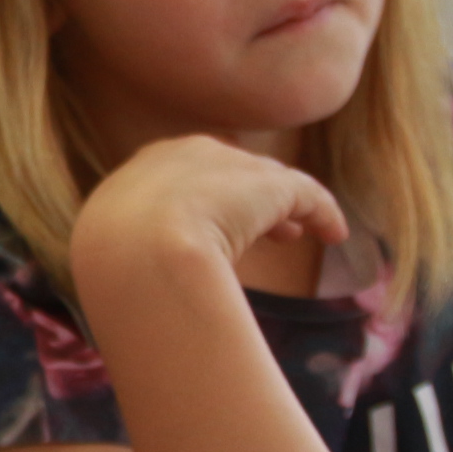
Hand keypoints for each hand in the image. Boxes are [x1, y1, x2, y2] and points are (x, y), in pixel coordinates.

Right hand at [70, 135, 345, 297]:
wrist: (137, 253)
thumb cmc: (119, 268)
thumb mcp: (117, 260)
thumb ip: (137, 260)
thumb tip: (136, 296)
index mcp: (140, 173)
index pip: (182, 179)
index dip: (206, 202)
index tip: (220, 232)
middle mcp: (182, 155)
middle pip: (225, 172)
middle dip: (246, 197)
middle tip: (270, 230)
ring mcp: (226, 166)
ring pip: (263, 182)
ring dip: (282, 206)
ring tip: (299, 233)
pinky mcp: (269, 184)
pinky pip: (304, 195)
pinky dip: (323, 212)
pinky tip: (335, 235)